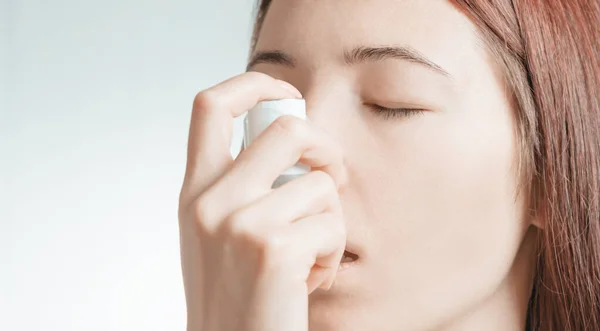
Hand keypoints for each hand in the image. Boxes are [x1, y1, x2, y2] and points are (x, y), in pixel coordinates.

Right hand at [178, 72, 347, 330]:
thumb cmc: (236, 296)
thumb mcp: (220, 233)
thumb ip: (241, 187)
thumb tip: (296, 146)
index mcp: (194, 191)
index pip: (210, 105)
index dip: (253, 83)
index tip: (285, 91)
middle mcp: (209, 200)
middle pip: (288, 129)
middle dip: (326, 146)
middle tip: (332, 175)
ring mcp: (239, 222)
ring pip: (321, 183)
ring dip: (330, 219)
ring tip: (311, 254)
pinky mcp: (273, 248)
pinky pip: (332, 224)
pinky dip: (332, 252)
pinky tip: (310, 279)